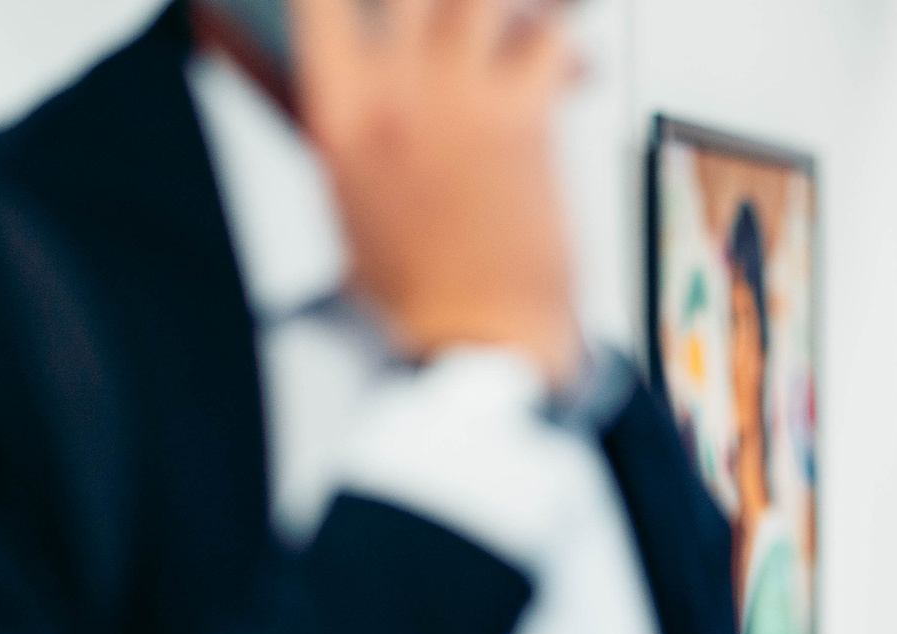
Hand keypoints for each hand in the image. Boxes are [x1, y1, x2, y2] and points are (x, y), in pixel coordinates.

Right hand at [291, 0, 583, 377]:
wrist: (480, 337)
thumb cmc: (422, 294)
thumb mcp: (352, 206)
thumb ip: (353, 135)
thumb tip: (358, 106)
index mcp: (341, 111)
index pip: (322, 4)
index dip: (346, 0)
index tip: (371, 8)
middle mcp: (396, 88)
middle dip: (439, 3)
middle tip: (460, 21)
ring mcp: (460, 95)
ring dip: (511, 13)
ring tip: (520, 29)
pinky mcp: (523, 114)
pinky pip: (553, 37)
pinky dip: (568, 45)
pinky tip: (574, 66)